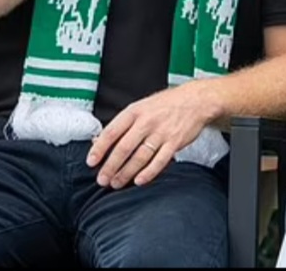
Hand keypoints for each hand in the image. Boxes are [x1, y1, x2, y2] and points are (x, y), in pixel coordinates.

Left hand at [86, 83, 218, 188]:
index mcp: (133, 112)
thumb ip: (121, 124)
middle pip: (124, 148)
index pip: (111, 132)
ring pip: (140, 157)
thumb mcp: (139, 107)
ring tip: (116, 183)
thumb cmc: (163, 105)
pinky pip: (160, 161)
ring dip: (126, 172)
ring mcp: (160, 133)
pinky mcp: (174, 143)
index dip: (99, 148)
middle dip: (111, 166)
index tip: (91, 161)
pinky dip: (149, 173)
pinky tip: (139, 181)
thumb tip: (99, 140)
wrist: (194, 101)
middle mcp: (145, 123)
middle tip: (102, 179)